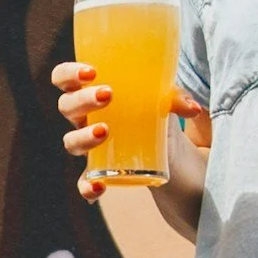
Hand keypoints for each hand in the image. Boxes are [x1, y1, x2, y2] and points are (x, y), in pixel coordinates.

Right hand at [51, 61, 208, 203]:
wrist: (170, 155)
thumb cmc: (157, 114)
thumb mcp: (167, 102)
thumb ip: (176, 98)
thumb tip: (192, 108)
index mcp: (93, 92)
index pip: (65, 79)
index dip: (69, 73)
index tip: (91, 71)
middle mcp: (85, 118)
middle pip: (66, 106)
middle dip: (82, 100)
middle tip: (107, 95)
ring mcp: (92, 147)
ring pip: (70, 141)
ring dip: (83, 136)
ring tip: (105, 131)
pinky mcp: (102, 172)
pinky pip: (85, 182)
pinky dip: (87, 186)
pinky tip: (100, 185)